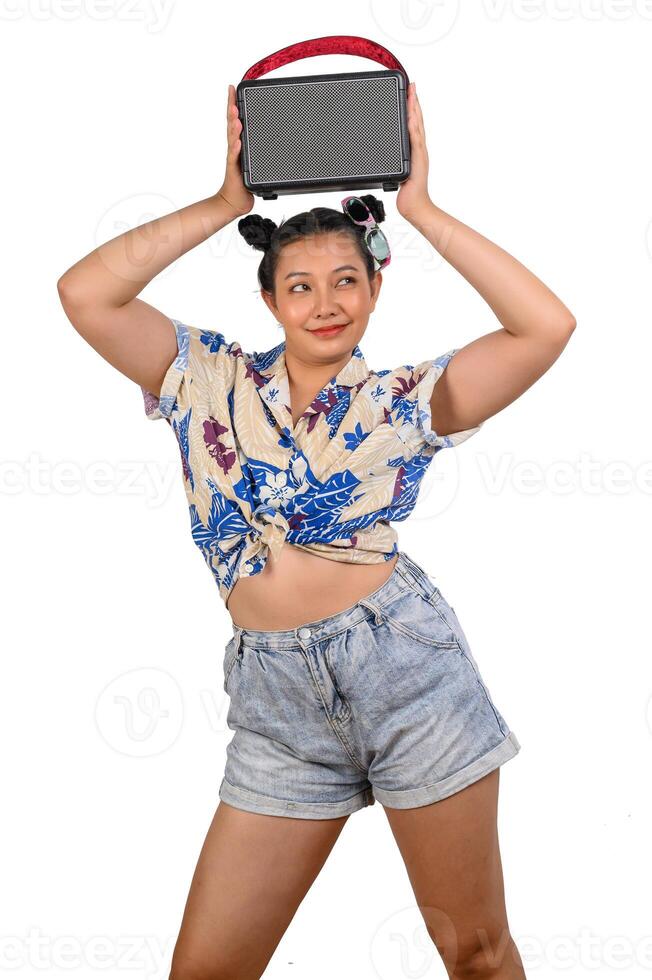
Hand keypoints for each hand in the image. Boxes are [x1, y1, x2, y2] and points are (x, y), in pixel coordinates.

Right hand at [216, 84, 254, 219]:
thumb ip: (260, 150)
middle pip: (231, 125)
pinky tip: (238, 141)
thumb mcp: (256, 162)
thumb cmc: (244, 183)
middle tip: (233, 96)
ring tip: (236, 115)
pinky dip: (236, 150)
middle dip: (231, 109)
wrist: (235, 201)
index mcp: (238, 145)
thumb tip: (274, 138)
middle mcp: (234, 148)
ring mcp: (233, 158)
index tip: (233, 88)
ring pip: (232, 139)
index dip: (233, 103)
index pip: (235, 121)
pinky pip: (234, 158)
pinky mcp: (234, 170)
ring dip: (234, 127)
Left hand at [396, 82, 432, 223]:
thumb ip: (395, 162)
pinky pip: (415, 141)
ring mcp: (419, 154)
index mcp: (415, 151)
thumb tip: (384, 155)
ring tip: (412, 95)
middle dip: (415, 103)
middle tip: (412, 86)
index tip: (410, 94)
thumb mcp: (399, 173)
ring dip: (415, 110)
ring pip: (417, 127)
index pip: (414, 125)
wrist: (416, 206)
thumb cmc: (408, 194)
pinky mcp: (417, 161)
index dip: (412, 109)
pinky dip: (413, 128)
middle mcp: (419, 150)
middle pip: (417, 121)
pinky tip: (410, 117)